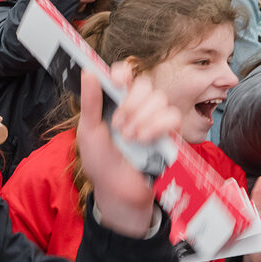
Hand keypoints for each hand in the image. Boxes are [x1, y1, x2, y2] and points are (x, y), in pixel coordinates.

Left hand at [76, 62, 181, 235]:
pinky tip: (144, 140)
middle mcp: (137, 107)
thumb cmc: (101, 161)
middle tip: (118, 125)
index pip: (125, 75)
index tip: (117, 82)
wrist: (117, 189)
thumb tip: (88, 72)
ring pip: (160, 99)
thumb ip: (90, 102)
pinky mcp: (169, 134)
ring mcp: (155, 119)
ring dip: (142, 118)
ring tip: (130, 138)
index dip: (123, 73)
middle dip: (131, 104)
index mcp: (116, 102)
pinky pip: (172, 116)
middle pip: (145, 84)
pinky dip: (158, 126)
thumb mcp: (88, 132)